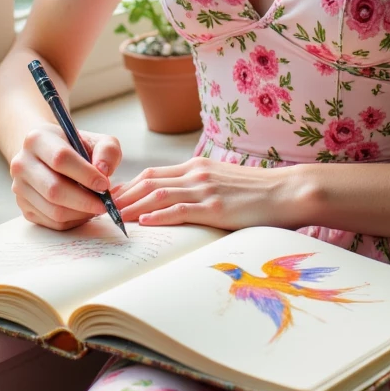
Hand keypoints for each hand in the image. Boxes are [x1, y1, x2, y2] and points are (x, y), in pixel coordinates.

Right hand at [10, 124, 122, 230]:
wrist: (47, 155)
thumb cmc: (74, 147)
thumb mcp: (95, 140)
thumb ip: (107, 150)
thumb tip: (103, 171)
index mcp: (37, 139)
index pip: (60, 159)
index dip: (85, 174)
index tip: (105, 184)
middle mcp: (22, 163)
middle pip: (54, 189)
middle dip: (85, 200)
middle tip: (105, 203)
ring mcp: (20, 187)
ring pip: (53, 210)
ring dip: (81, 212)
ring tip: (97, 206)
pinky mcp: (24, 207)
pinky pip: (52, 222)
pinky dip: (73, 220)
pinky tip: (84, 210)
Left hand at [112, 156, 304, 230]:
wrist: (289, 192)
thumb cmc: (260, 192)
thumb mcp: (225, 183)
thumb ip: (202, 189)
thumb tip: (180, 203)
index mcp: (198, 167)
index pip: (153, 174)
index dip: (127, 185)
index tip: (109, 197)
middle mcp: (197, 174)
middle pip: (148, 181)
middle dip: (122, 195)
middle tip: (100, 209)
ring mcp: (206, 190)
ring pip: (158, 194)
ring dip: (132, 207)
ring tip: (112, 218)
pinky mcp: (216, 207)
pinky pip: (181, 210)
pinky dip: (159, 216)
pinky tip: (144, 223)